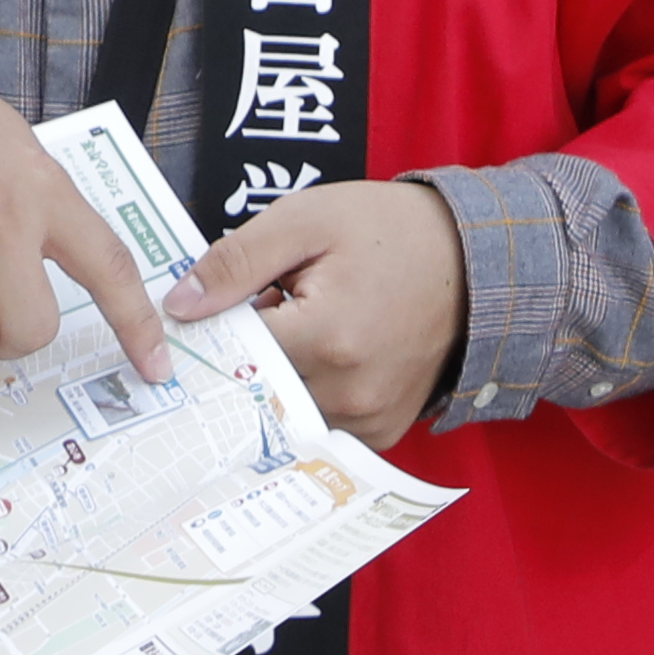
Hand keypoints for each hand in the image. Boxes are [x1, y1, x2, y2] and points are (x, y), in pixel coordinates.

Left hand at [170, 177, 468, 445]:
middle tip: (265, 313)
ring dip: (279, 379)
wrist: (476, 260)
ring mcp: (370, 419)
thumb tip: (178, 306)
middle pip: (257, 390)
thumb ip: (235, 263)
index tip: (219, 306)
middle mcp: (349, 393)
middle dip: (248, 355)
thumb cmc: (390, 232)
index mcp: (326, 338)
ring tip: (303, 329)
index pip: (234, 354)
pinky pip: (323, 425)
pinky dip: (311, 395)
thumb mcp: (305, 222)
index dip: (219, 327)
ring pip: (286, 413)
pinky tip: (326, 356)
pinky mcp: (384, 432)